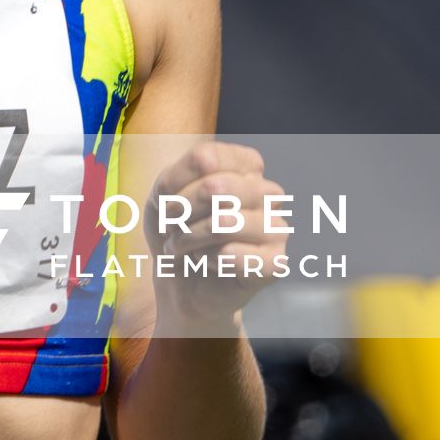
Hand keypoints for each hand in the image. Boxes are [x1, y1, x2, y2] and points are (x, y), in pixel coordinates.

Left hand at [146, 141, 285, 331]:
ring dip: (189, 237)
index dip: (176, 182)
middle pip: (216, 187)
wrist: (177, 283)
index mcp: (246, 167)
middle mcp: (268, 193)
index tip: (165, 200)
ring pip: (225, 222)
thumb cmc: (175, 231)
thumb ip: (182, 170)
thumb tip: (205, 162)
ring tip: (180, 246)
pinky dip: (207, 259)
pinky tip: (207, 262)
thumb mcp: (163, 193)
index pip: (207, 157)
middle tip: (170, 226)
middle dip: (180, 211)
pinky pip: (233, 254)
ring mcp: (277, 227)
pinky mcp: (275, 262)